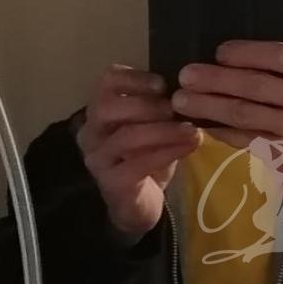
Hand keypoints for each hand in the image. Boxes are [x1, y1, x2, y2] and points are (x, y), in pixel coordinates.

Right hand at [77, 64, 199, 238]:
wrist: (138, 205)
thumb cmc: (146, 160)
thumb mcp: (153, 127)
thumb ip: (160, 108)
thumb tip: (187, 92)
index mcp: (99, 112)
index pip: (107, 81)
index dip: (135, 78)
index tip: (163, 85)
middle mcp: (90, 133)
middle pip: (108, 106)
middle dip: (146, 105)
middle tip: (175, 110)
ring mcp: (98, 159)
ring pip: (126, 136)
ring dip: (164, 130)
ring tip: (191, 130)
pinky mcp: (111, 183)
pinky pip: (139, 164)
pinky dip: (167, 153)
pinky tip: (188, 147)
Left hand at [171, 41, 282, 219]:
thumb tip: (235, 57)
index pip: (282, 56)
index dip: (246, 53)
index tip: (219, 52)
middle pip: (256, 84)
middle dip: (214, 78)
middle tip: (185, 75)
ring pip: (245, 113)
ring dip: (207, 105)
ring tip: (181, 100)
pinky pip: (245, 141)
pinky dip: (220, 133)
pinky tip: (202, 127)